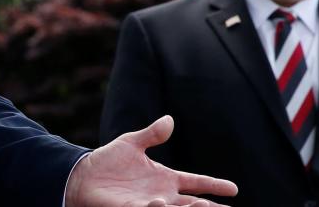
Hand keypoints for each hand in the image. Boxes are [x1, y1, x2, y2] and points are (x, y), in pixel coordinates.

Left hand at [67, 115, 236, 206]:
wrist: (83, 174)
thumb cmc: (108, 161)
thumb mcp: (132, 142)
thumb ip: (152, 134)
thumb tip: (169, 120)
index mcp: (166, 178)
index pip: (196, 183)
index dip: (215, 185)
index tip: (234, 188)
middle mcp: (162, 194)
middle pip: (193, 203)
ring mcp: (149, 203)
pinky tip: (162, 203)